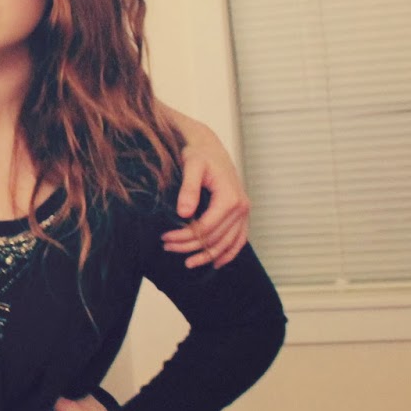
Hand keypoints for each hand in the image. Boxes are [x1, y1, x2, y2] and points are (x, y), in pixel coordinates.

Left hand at [163, 118, 250, 267]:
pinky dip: (228, 253)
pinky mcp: (242, 214)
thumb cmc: (198, 153)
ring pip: (227, 244)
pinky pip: (240, 240)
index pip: (206, 227)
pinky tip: (215, 263)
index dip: (185, 236)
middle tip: (167, 246)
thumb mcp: (191, 165)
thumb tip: (183, 213)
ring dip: (207, 256)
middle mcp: (241, 207)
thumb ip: (189, 188)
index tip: (165, 238)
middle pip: (214, 238)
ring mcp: (244, 212)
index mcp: (230, 197)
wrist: (210, 147)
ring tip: (187, 263)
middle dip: (189, 246)